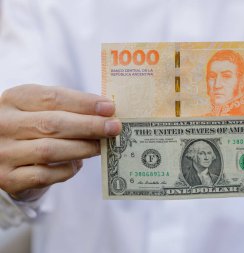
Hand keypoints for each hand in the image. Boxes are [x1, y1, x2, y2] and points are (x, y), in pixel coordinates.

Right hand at [0, 84, 120, 200]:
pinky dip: (67, 169)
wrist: (3, 156)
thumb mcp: (41, 109)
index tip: (109, 108)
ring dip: (83, 148)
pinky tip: (78, 164)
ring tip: (102, 146)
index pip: (52, 97)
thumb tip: (106, 113)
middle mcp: (4, 124)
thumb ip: (69, 109)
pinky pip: (44, 175)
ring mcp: (3, 153)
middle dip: (89, 126)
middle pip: (52, 124)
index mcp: (14, 99)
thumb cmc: (31, 128)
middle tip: (114, 127)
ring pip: (50, 150)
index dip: (84, 103)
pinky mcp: (8, 179)